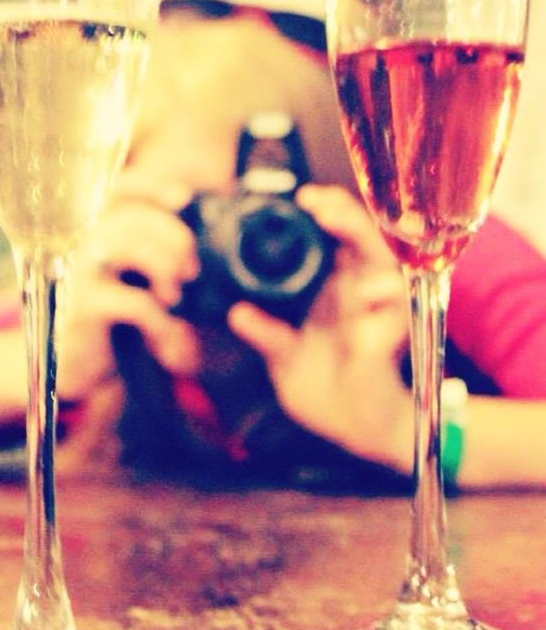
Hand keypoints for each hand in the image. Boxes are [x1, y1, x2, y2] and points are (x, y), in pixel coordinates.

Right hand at [58, 179, 201, 401]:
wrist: (81, 369)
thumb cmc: (115, 317)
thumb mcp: (134, 276)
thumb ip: (152, 243)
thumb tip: (188, 203)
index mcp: (89, 229)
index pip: (116, 188)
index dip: (150, 185)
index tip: (184, 197)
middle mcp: (76, 243)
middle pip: (132, 216)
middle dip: (174, 237)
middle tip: (190, 271)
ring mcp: (75, 272)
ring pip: (128, 247)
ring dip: (166, 269)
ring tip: (174, 297)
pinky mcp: (82, 308)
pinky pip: (135, 302)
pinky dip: (163, 321)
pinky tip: (168, 340)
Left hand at [227, 185, 412, 471]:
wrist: (361, 430)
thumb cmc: (327, 387)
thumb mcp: (285, 359)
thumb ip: (268, 335)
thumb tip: (237, 312)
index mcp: (335, 287)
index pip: (334, 236)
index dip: (323, 210)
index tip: (302, 199)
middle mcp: (361, 290)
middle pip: (362, 237)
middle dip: (343, 214)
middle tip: (318, 204)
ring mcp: (381, 312)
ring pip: (385, 264)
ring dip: (363, 241)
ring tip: (335, 225)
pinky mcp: (393, 339)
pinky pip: (393, 316)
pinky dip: (383, 302)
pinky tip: (369, 295)